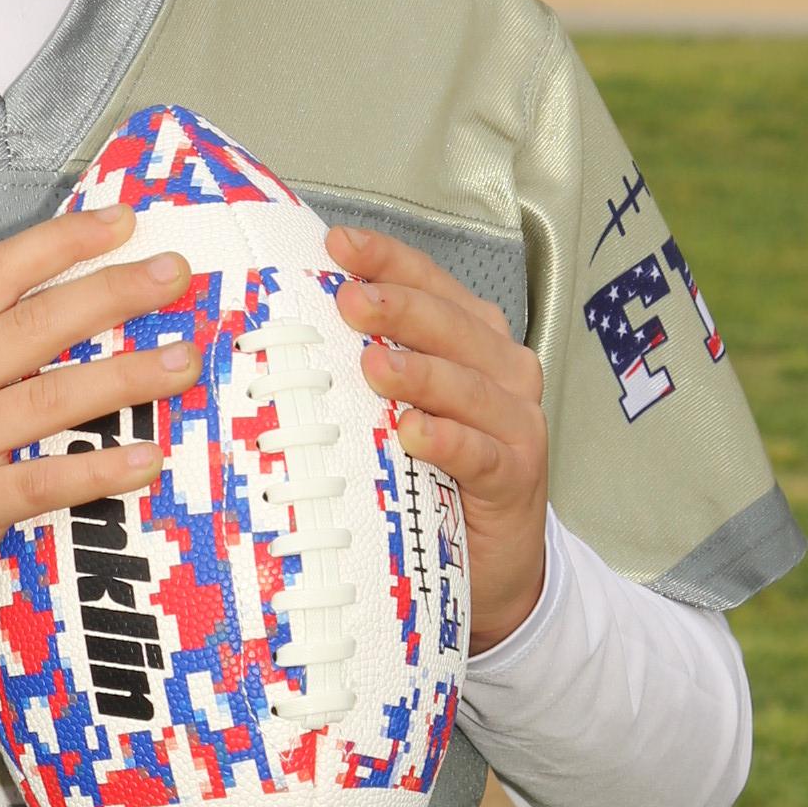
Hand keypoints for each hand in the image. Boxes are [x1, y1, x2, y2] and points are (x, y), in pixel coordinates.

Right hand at [0, 210, 196, 679]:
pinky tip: (149, 458)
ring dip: (125, 375)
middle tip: (177, 274)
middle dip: (112, 291)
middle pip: (31, 323)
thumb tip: (73, 326)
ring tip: (184, 361)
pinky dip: (100, 468)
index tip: (124, 219)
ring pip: (47, 396)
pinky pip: (43, 480)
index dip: (62, 241)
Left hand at [328, 224, 548, 651]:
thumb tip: (291, 316)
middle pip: (451, 325)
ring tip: (374, 365)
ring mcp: (515, 423)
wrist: (494, 560)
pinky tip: (414, 433)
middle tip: (350, 301)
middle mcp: (502, 370)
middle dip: (399, 307)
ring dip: (420, 372)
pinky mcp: (516, 476)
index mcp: (473, 339)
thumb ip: (371, 359)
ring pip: (468, 385)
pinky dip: (448, 439)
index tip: (337, 246)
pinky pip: (481, 452)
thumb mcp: (401, 405)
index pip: (431, 283)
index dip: (388, 260)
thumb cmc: (435, 469)